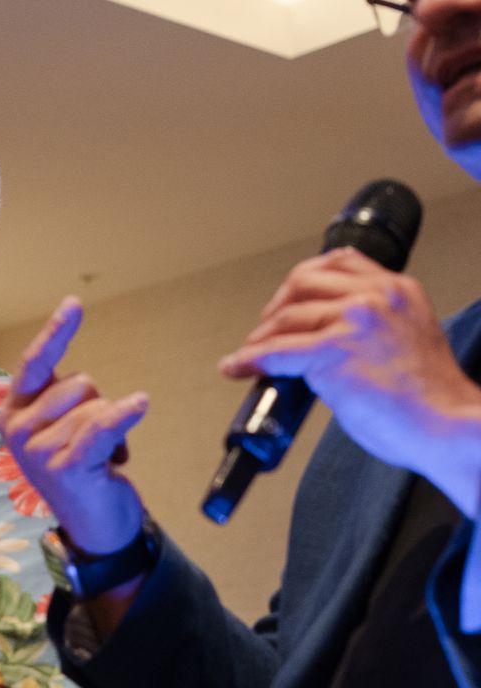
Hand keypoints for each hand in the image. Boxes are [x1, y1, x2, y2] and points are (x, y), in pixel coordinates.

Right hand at [0, 297, 149, 554]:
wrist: (95, 525)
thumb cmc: (81, 468)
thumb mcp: (61, 427)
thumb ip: (60, 399)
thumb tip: (81, 382)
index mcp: (12, 413)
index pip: (35, 363)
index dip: (55, 333)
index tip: (74, 304)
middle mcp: (17, 429)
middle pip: (78, 383)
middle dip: (100, 404)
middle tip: (95, 441)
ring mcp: (37, 450)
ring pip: (95, 406)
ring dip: (113, 429)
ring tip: (104, 458)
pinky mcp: (65, 466)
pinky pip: (102, 426)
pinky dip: (124, 415)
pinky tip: (140, 404)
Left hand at [219, 251, 480, 515]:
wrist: (449, 425)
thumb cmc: (431, 396)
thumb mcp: (406, 338)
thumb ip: (372, 325)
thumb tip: (323, 336)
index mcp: (398, 290)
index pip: (339, 262)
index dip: (302, 282)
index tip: (287, 301)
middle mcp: (378, 296)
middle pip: (303, 281)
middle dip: (275, 306)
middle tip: (264, 331)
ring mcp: (356, 320)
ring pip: (287, 317)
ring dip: (260, 338)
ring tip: (250, 354)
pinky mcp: (335, 350)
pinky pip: (277, 351)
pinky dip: (250, 359)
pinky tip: (238, 367)